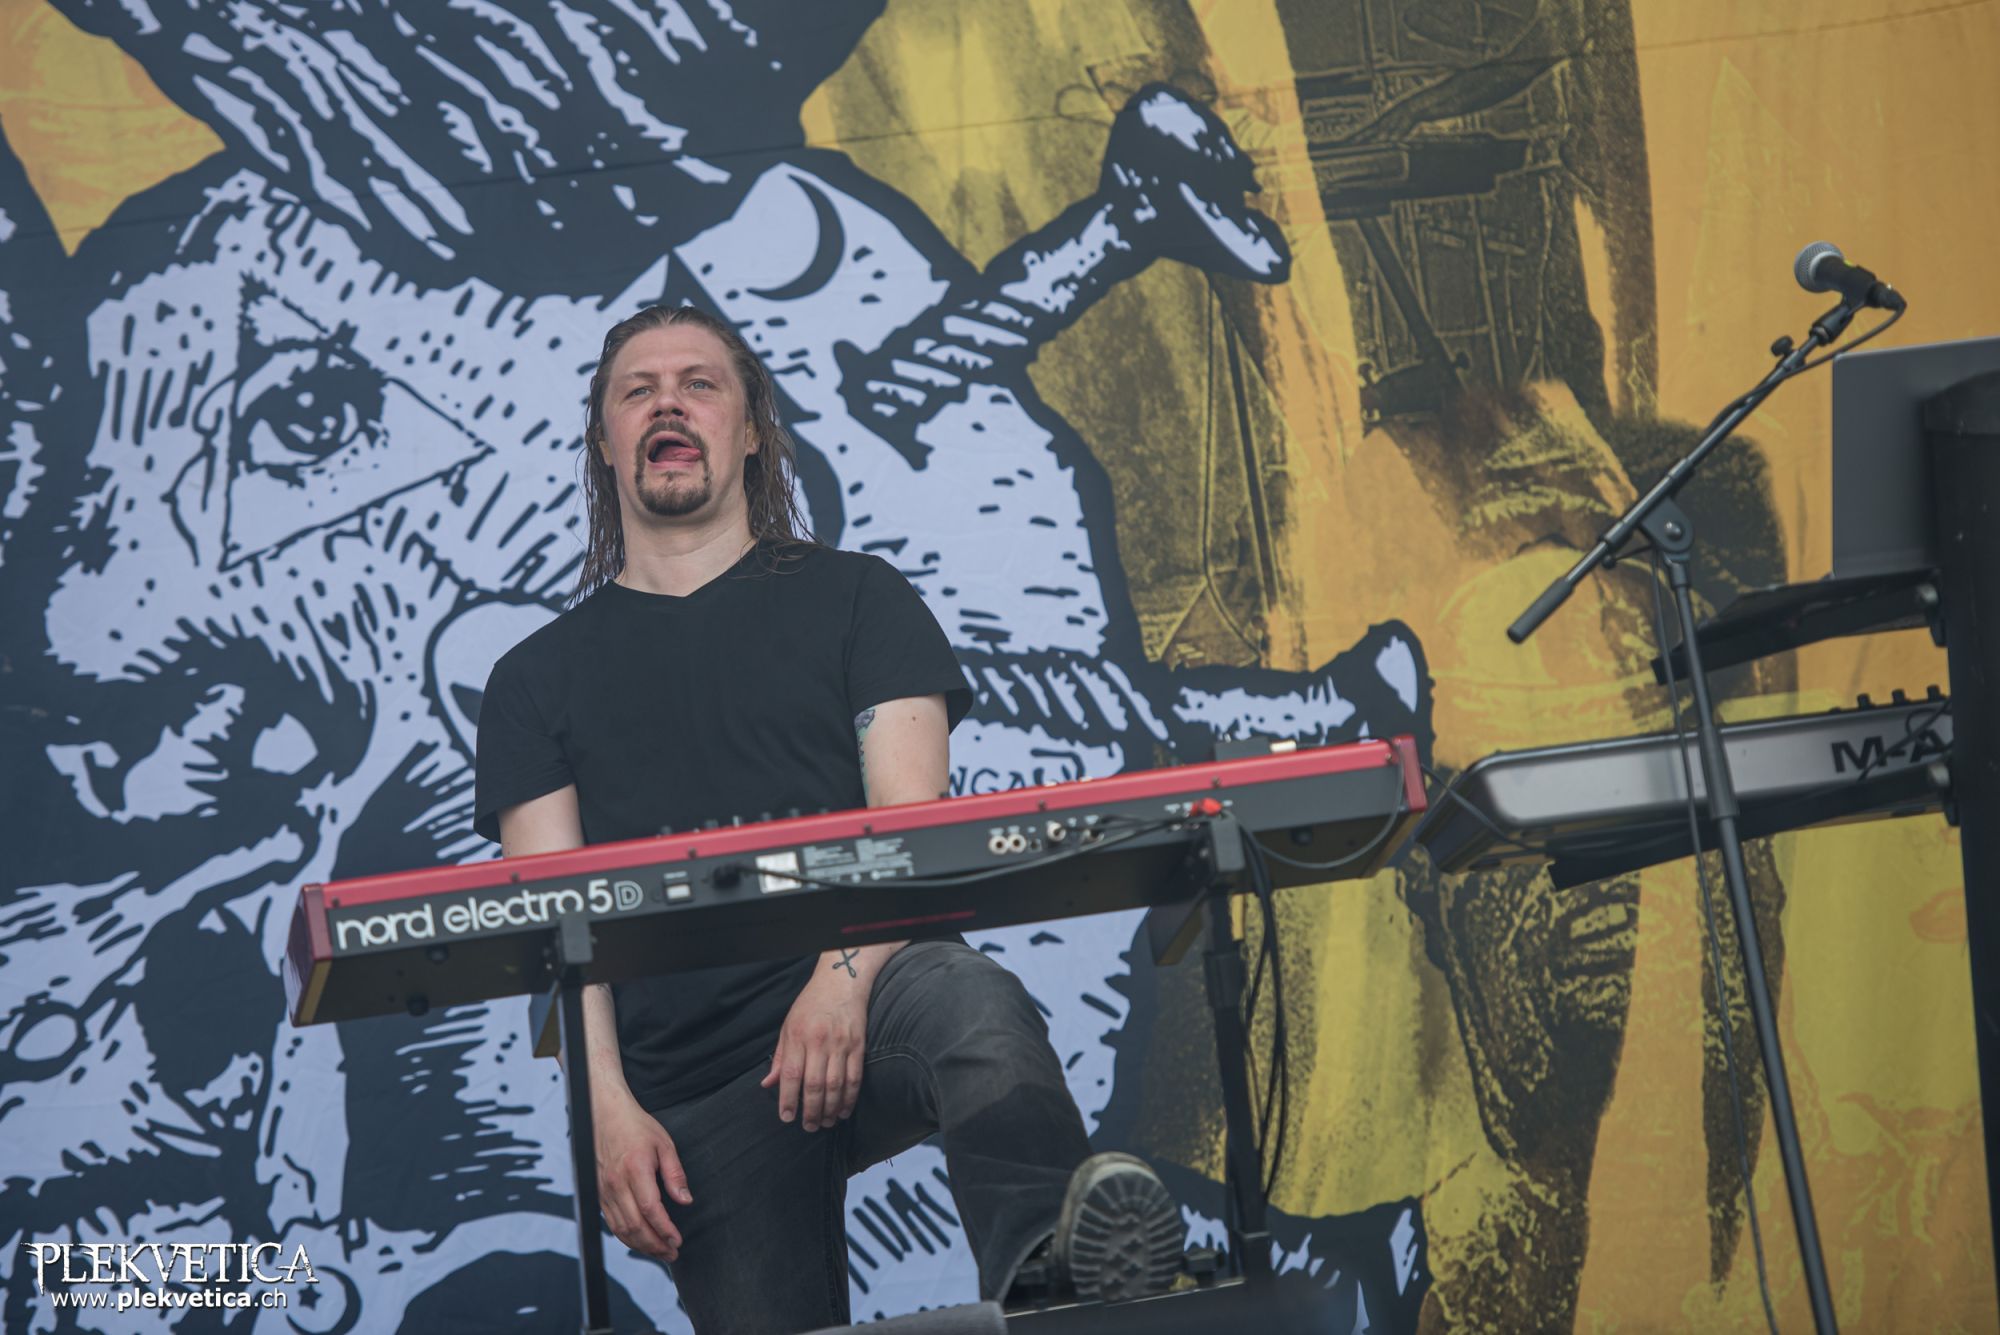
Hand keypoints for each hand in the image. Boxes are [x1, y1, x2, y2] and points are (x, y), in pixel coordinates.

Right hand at [594, 1084, 692, 1261]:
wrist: (604, 1114)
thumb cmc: (636, 1126)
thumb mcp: (664, 1144)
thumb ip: (675, 1174)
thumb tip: (685, 1201)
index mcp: (634, 1169)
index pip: (650, 1209)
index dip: (665, 1230)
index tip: (677, 1241)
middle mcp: (615, 1183)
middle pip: (635, 1225)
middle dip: (655, 1245)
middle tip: (672, 1254)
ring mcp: (603, 1190)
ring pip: (621, 1228)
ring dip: (640, 1246)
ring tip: (659, 1252)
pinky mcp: (597, 1193)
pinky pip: (611, 1222)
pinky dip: (626, 1236)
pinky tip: (640, 1240)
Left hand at [760, 971, 867, 1131]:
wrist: (841, 981)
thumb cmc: (811, 1005)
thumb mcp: (788, 1026)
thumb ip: (780, 1058)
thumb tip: (768, 1084)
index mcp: (798, 1037)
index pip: (792, 1075)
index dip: (789, 1100)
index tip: (786, 1118)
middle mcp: (819, 1042)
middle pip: (815, 1085)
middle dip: (811, 1111)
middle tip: (809, 1127)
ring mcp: (841, 1044)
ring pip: (836, 1085)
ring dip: (831, 1109)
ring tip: (826, 1123)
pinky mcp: (858, 1045)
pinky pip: (855, 1077)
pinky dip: (850, 1098)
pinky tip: (844, 1110)